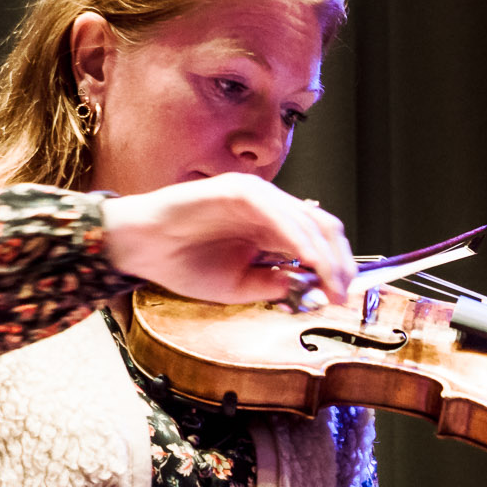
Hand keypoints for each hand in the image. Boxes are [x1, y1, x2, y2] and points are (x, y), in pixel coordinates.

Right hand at [99, 173, 356, 305]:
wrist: (143, 249)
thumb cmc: (184, 263)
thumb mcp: (240, 286)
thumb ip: (274, 285)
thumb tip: (310, 289)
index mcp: (271, 229)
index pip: (318, 242)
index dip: (336, 268)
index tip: (341, 296)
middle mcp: (269, 209)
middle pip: (322, 227)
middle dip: (339, 262)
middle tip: (342, 292)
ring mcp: (255, 196)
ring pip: (306, 219)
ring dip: (324, 254)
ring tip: (331, 283)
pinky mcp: (237, 189)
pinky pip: (277, 212)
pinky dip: (297, 236)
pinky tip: (307, 259)